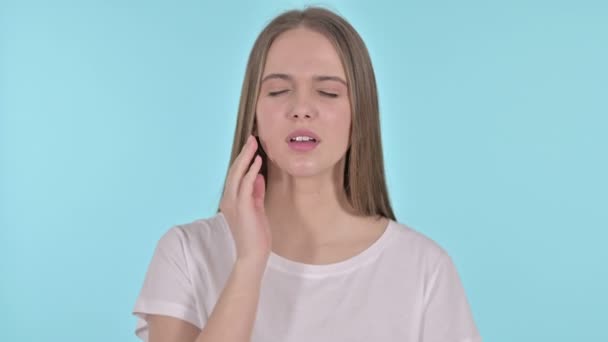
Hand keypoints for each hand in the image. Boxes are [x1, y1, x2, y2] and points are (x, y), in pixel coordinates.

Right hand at [219, 135, 271, 264]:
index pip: (235, 175)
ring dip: (246, 158)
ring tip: (254, 144)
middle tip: (252, 138)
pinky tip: (257, 162)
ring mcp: (234, 203)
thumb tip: (258, 176)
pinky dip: (251, 172)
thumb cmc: (255, 235)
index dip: (242, 159)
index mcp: (231, 200)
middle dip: (244, 153)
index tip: (250, 146)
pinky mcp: (243, 207)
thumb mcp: (257, 208)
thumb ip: (256, 192)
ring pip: (238, 174)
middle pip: (234, 170)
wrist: (253, 254)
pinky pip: (246, 185)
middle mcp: (229, 199)